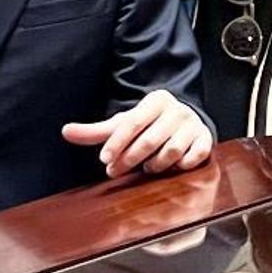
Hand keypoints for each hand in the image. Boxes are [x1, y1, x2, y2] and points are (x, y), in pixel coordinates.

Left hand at [61, 89, 213, 177]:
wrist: (183, 122)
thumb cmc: (148, 125)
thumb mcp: (123, 125)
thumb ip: (96, 131)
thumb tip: (65, 132)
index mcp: (155, 100)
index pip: (133, 123)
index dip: (117, 143)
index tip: (104, 160)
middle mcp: (176, 110)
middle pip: (150, 140)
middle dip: (130, 159)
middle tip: (115, 172)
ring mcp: (193, 125)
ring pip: (172, 151)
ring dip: (155, 165)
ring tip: (145, 168)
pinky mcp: (206, 140)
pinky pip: (192, 158)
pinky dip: (179, 167)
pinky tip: (169, 168)